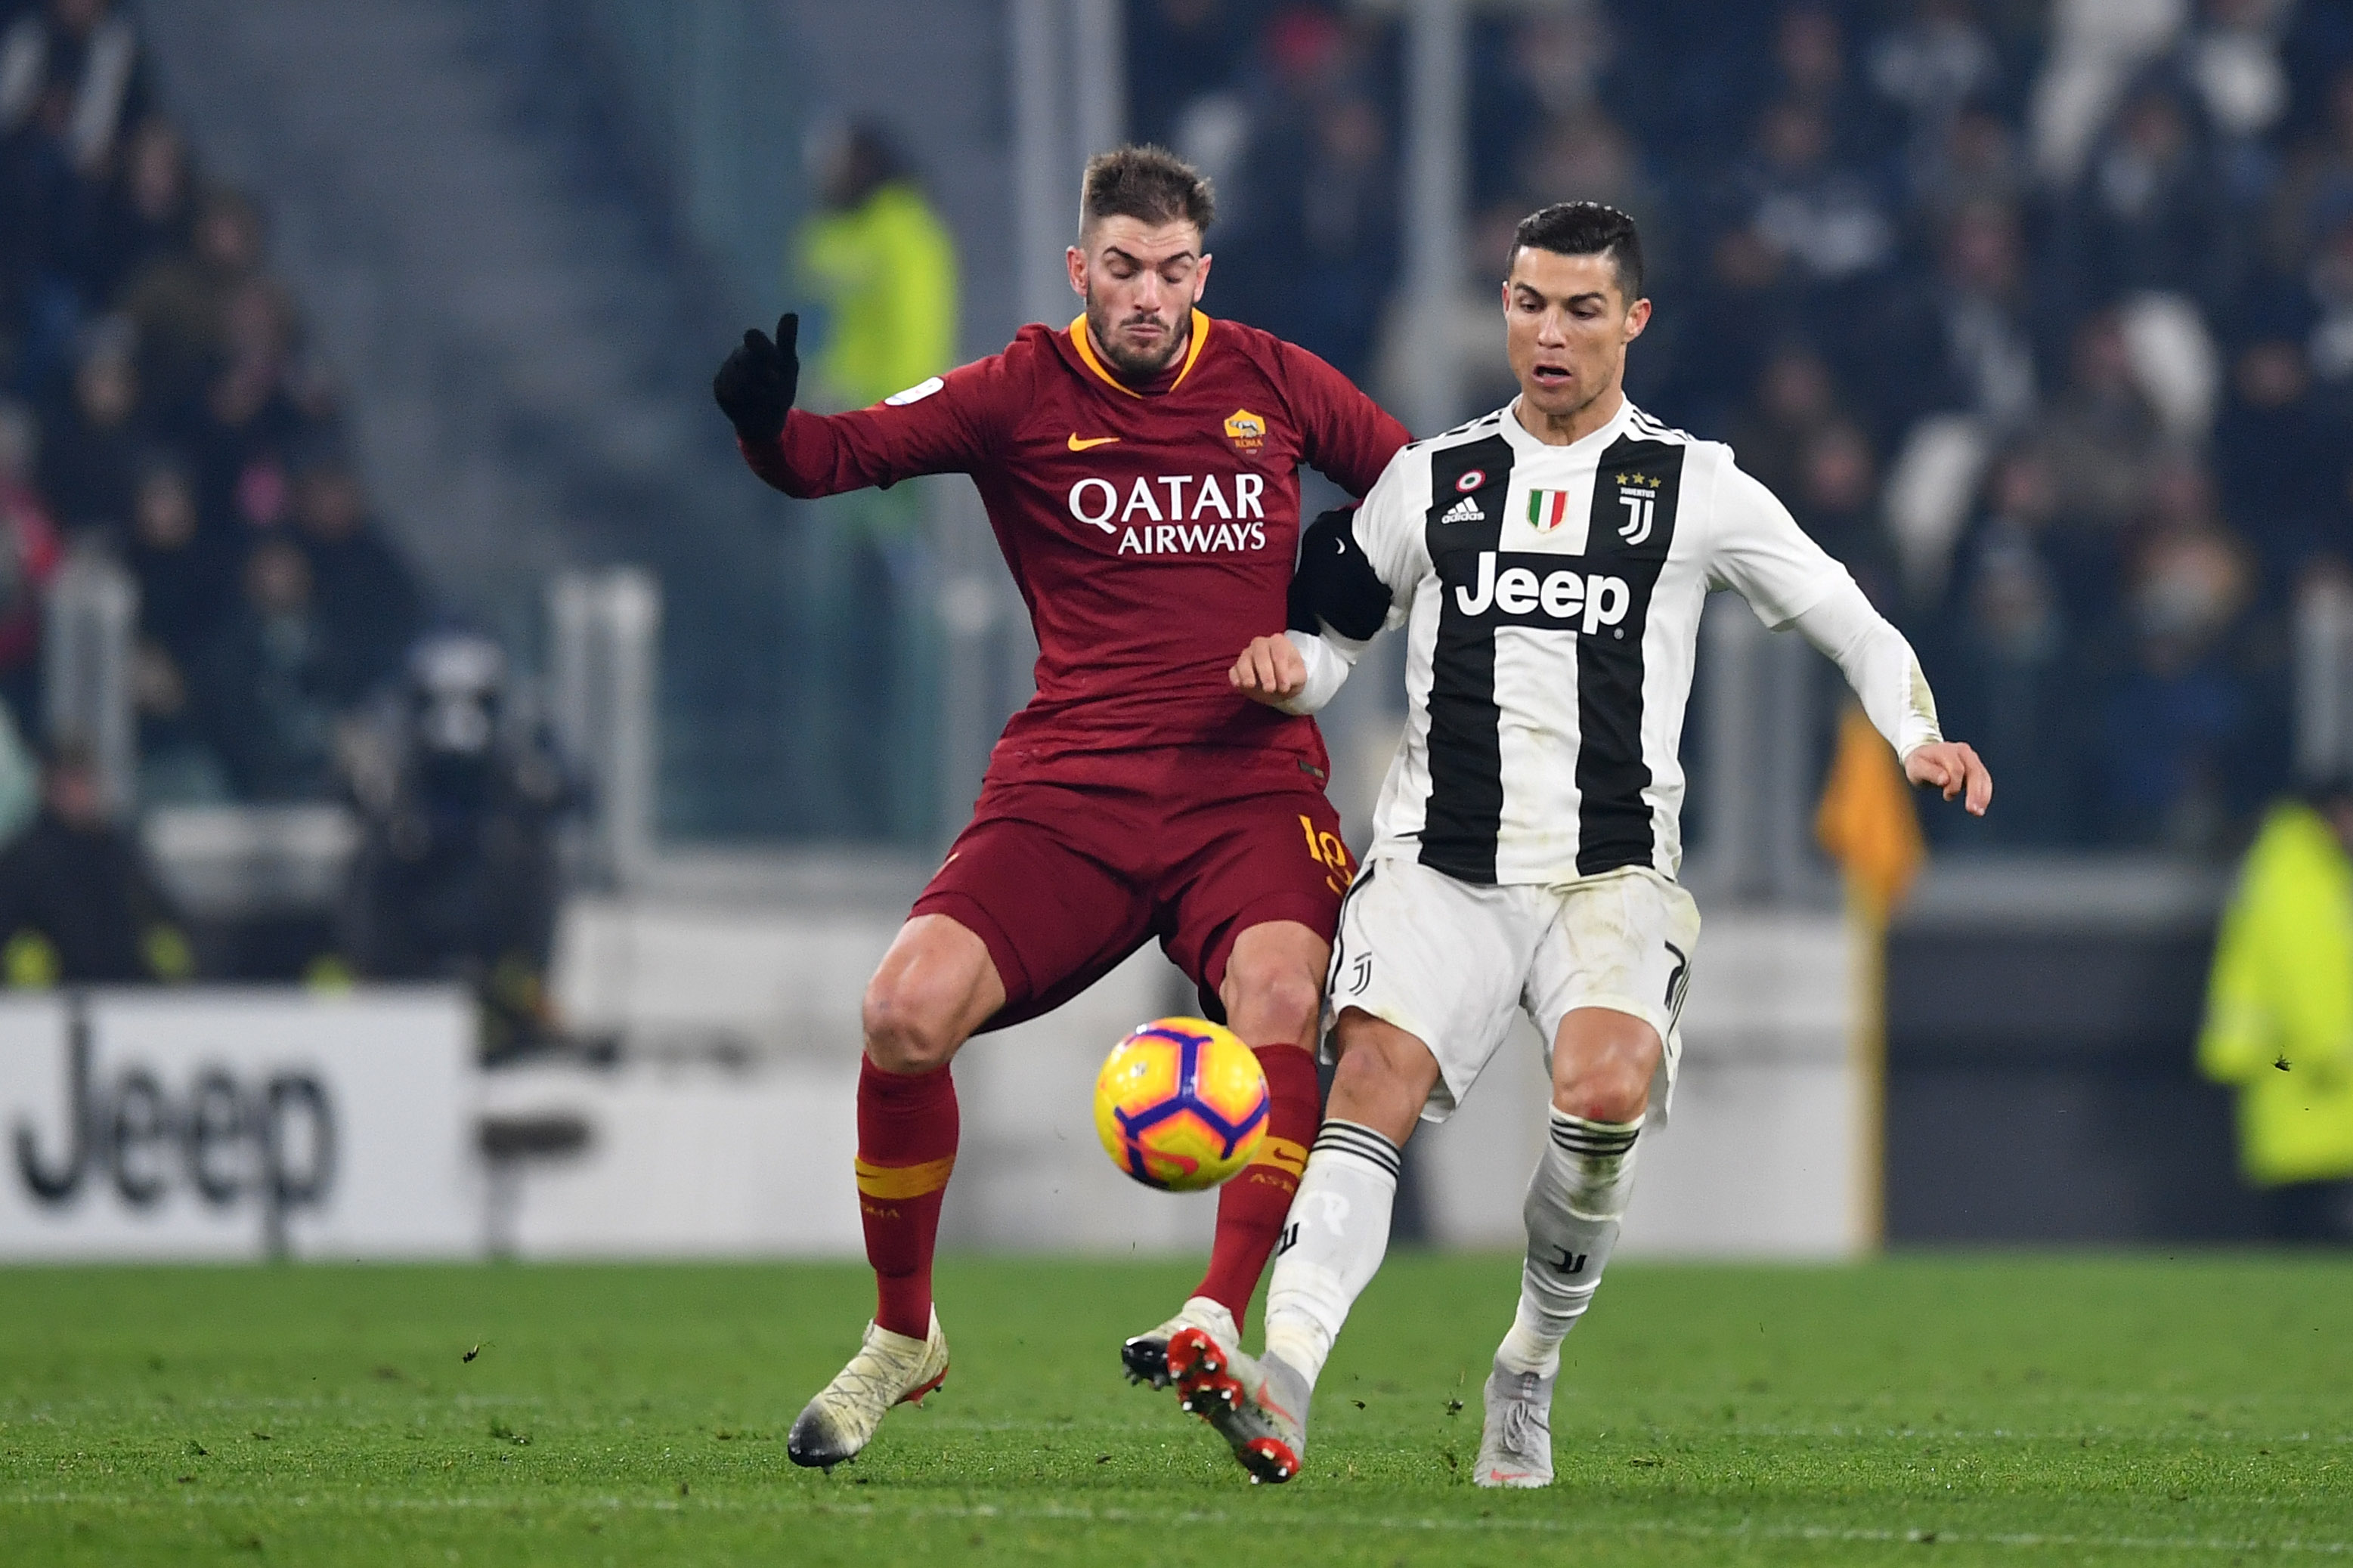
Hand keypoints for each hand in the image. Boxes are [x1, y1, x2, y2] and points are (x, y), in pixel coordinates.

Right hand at [712, 312, 799, 443]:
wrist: (768, 419)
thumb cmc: (780, 388)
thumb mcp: (789, 365)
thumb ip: (787, 340)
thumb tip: (791, 313)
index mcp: (755, 347)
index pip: (753, 338)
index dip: (764, 350)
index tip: (778, 364)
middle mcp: (738, 356)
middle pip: (746, 358)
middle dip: (764, 374)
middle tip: (776, 383)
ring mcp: (726, 371)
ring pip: (738, 375)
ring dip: (757, 388)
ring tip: (766, 396)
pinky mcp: (719, 388)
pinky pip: (730, 390)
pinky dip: (745, 397)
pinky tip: (752, 402)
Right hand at [1230, 633, 1306, 706]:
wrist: (1280, 683)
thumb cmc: (1291, 675)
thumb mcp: (1299, 676)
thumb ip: (1294, 677)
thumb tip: (1285, 682)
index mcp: (1278, 642)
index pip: (1279, 653)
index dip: (1281, 670)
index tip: (1285, 688)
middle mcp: (1261, 644)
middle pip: (1260, 653)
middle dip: (1265, 671)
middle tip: (1270, 689)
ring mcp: (1247, 655)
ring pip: (1244, 659)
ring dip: (1247, 672)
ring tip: (1250, 685)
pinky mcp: (1237, 668)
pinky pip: (1234, 669)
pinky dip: (1235, 676)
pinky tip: (1238, 684)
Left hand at [1905, 740, 1991, 815]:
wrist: (1924, 755)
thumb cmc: (1918, 763)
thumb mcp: (1916, 767)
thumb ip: (1930, 772)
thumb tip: (1945, 780)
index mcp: (1947, 750)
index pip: (1957, 769)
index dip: (1954, 785)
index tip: (1947, 796)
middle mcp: (1963, 752)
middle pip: (1975, 772)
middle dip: (1975, 793)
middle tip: (1973, 810)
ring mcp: (1971, 758)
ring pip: (1983, 777)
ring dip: (1983, 795)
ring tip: (1978, 812)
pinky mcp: (1976, 767)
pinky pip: (1984, 780)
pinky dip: (1984, 794)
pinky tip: (1981, 807)